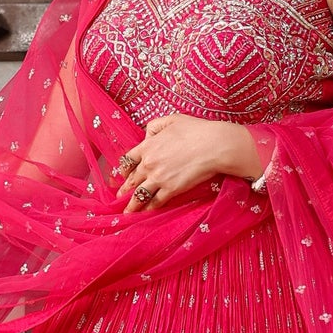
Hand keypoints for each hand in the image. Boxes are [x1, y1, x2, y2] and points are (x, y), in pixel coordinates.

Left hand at [114, 114, 262, 210]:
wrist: (213, 145)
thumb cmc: (196, 130)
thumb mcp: (171, 119)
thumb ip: (154, 126)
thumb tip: (147, 137)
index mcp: (148, 146)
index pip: (129, 160)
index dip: (124, 169)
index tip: (123, 175)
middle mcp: (149, 163)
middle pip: (132, 179)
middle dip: (124, 189)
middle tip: (119, 197)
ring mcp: (159, 178)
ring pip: (140, 194)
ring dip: (132, 205)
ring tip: (127, 212)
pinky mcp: (171, 189)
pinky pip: (156, 201)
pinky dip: (149, 208)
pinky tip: (146, 212)